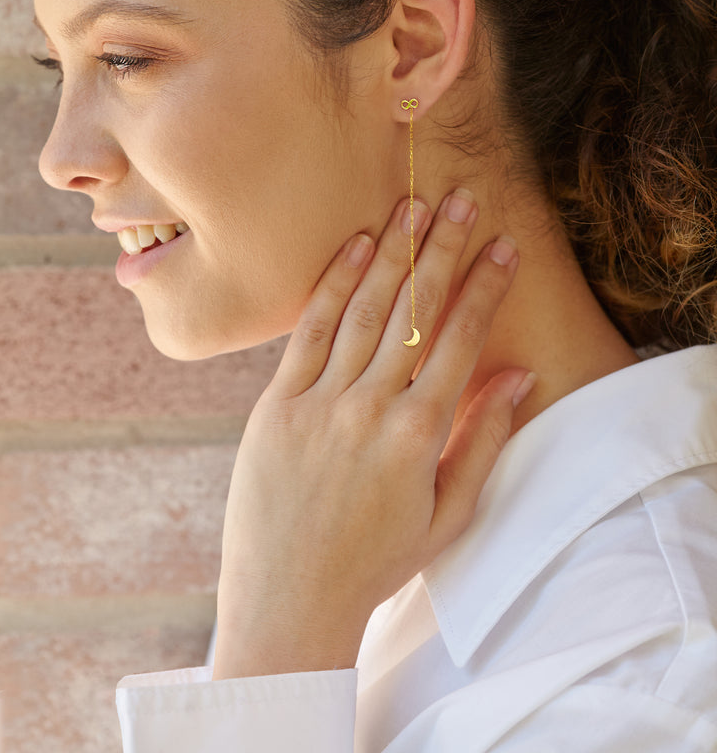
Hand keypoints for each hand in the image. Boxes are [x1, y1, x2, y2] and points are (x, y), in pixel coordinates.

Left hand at [212, 190, 530, 678]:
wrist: (289, 598)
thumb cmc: (376, 561)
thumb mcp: (448, 513)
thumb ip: (485, 439)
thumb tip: (520, 374)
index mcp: (418, 435)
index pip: (460, 340)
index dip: (485, 288)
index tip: (505, 246)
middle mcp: (370, 408)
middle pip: (414, 311)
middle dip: (442, 249)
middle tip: (461, 199)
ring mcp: (320, 402)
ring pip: (363, 310)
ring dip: (391, 253)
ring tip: (413, 207)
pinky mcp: (277, 404)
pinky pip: (309, 332)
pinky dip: (333, 285)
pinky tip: (354, 247)